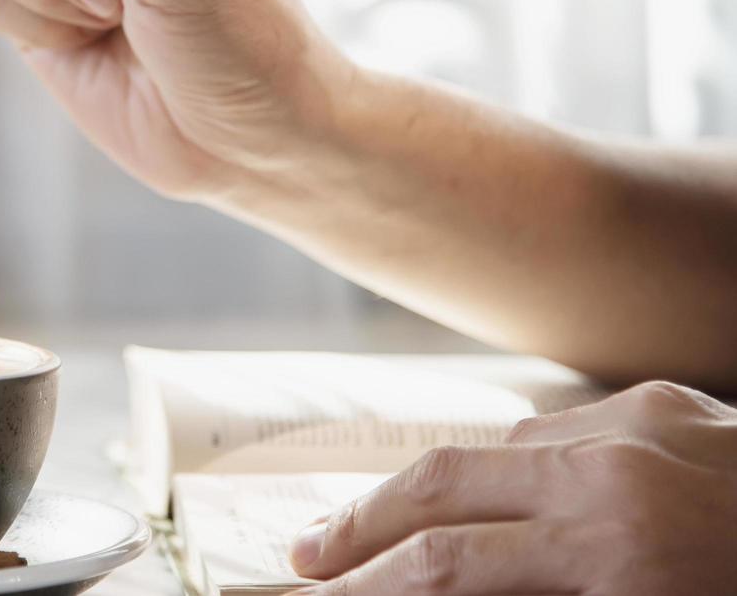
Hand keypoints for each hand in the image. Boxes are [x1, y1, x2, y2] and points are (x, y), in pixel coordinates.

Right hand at [288, 381, 736, 593]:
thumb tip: (455, 587)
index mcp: (617, 554)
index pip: (448, 566)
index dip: (370, 587)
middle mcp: (616, 472)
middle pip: (443, 482)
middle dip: (365, 523)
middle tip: (311, 557)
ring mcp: (643, 425)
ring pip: (496, 446)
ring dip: (436, 491)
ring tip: (393, 528)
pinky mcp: (670, 403)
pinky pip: (562, 428)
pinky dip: (519, 465)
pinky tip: (509, 496)